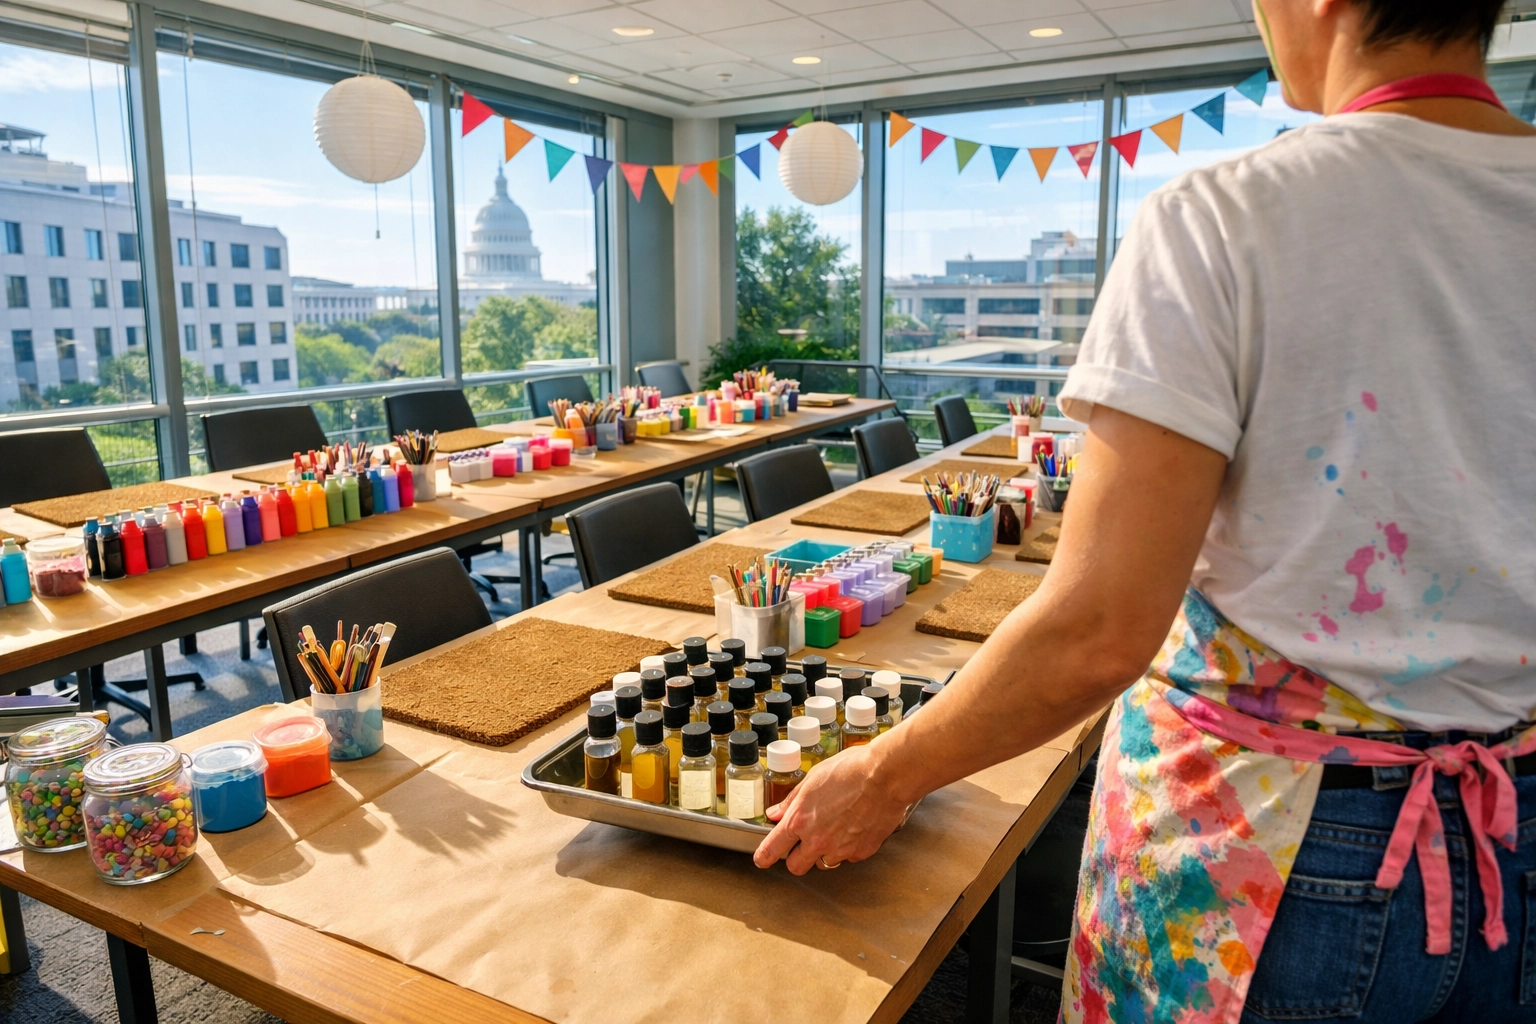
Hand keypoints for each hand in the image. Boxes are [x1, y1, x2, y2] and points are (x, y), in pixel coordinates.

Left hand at [752, 742, 912, 874]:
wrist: (886, 776)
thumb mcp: (814, 778)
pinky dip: (848, 847)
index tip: (762, 859)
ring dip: (824, 852)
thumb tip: (777, 813)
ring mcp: (840, 850)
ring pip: (823, 863)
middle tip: (802, 844)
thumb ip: (792, 801)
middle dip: (796, 858)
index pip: (772, 848)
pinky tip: (854, 828)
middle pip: (796, 866)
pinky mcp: (860, 853)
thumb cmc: (852, 770)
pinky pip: (848, 857)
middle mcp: (817, 840)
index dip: (764, 856)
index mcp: (800, 820)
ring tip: (835, 830)